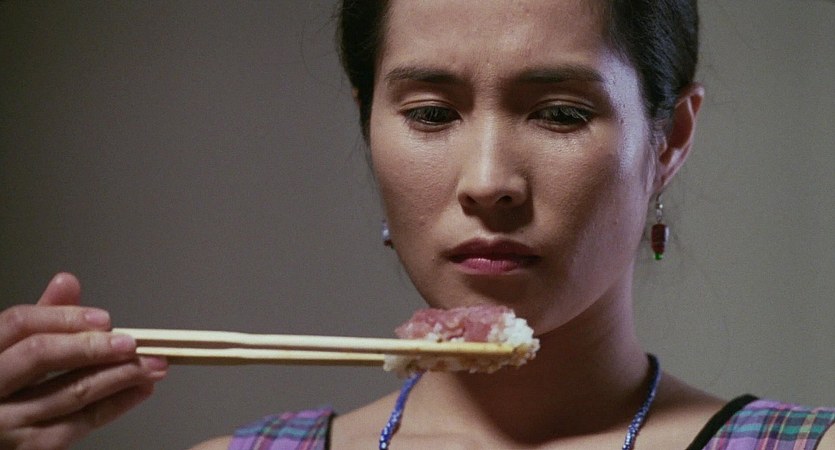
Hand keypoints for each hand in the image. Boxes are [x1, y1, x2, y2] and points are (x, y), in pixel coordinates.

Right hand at [0, 273, 167, 449]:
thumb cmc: (4, 387)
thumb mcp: (12, 348)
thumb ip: (40, 318)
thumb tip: (68, 282)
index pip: (20, 323)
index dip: (65, 317)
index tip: (105, 318)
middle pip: (41, 356)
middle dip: (93, 346)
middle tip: (134, 343)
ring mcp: (5, 423)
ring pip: (69, 392)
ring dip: (120, 376)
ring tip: (154, 365)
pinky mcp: (29, 449)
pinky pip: (80, 424)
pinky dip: (117, 404)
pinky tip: (140, 389)